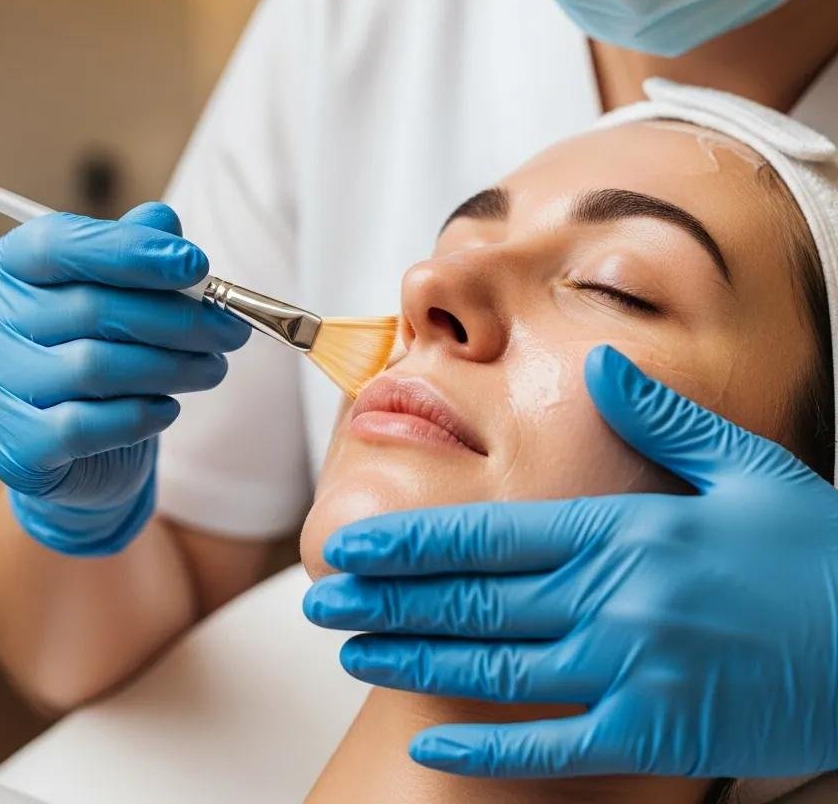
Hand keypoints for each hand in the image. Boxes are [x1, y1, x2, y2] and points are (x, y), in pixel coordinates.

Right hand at [0, 202, 249, 555]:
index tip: (198, 264)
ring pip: (96, 367)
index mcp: (4, 267)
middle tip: (232, 329)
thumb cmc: (96, 351)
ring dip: (172, 367)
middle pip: (92, 308)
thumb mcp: (115, 293)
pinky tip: (167, 408)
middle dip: (179, 319)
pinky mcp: (12, 447)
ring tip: (213, 367)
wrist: (72, 454)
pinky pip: (88, 426)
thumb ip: (133, 251)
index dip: (134, 251)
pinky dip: (140, 415)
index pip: (62, 244)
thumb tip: (164, 222)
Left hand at [303, 345, 837, 778]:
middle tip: (320, 601)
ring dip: (416, 660)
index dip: (410, 542)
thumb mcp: (743, 465)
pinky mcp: (657, 736)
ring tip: (353, 652)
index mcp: (621, 531)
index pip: (488, 534)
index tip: (351, 546)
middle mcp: (613, 598)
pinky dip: (492, 745)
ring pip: (498, 667)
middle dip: (388, 600)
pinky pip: (557, 744)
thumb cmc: (814, 551)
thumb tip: (600, 364)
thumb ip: (660, 417)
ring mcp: (631, 671)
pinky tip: (434, 736)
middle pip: (473, 600)